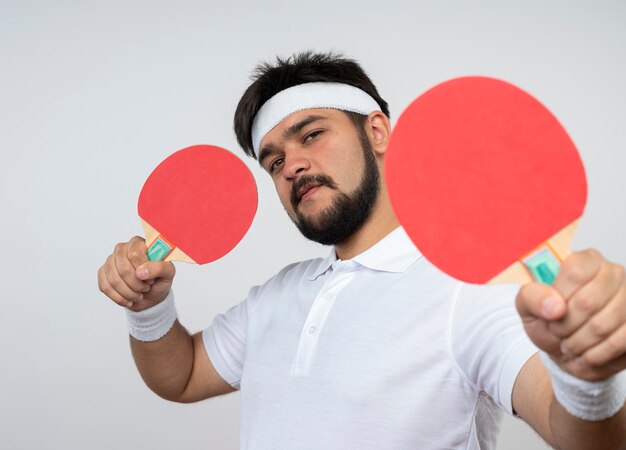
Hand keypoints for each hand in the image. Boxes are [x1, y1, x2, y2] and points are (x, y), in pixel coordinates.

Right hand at [97, 236, 175, 311]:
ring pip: (114, 280)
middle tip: (145, 288)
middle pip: (123, 268)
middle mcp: (122, 248)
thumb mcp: (168, 273)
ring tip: (138, 295)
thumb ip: (160, 268)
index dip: (144, 270)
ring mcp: (110, 260)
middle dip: (136, 285)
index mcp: (139, 243)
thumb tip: (141, 272)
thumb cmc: (159, 280)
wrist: (149, 295)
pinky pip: (105, 287)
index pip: (135, 254)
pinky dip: (119, 298)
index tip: (151, 279)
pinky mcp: (103, 273)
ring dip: (128, 293)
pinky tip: (128, 300)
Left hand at [517, 249, 625, 380]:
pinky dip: (595, 355)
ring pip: (602, 325)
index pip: (576, 272)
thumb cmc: (549, 321)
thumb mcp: (527, 306)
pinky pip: (619, 342)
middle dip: (565, 325)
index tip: (550, 312)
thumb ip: (532, 298)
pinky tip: (585, 355)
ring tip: (569, 344)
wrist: (568, 350)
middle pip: (588, 301)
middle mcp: (612, 274)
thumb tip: (555, 306)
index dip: (559, 298)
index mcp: (584, 261)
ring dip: (578, 343)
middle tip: (557, 332)